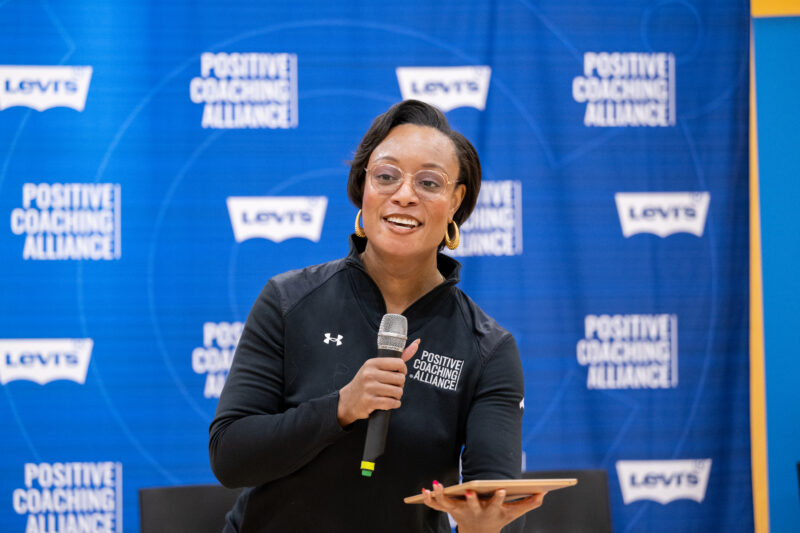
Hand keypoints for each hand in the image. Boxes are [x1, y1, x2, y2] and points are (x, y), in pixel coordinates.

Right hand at [337, 339, 419, 426]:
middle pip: (400, 379)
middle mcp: (369, 374)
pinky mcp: (370, 401)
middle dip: (400, 385)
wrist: (348, 400)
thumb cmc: (366, 382)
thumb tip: (417, 343)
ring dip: (397, 396)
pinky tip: (389, 402)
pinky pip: (392, 403)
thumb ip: (397, 357)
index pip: (399, 363)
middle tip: (392, 387)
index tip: (399, 374)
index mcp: (372, 363)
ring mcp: (369, 388)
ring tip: (390, 395)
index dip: (403, 371)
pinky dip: (394, 404)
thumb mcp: (376, 367)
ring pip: (398, 392)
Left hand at [422, 481, 545, 532]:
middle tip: (470, 490)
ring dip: (441, 496)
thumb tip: (544, 493)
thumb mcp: (513, 513)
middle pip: (471, 505)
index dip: (499, 498)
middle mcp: (474, 512)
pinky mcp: (448, 509)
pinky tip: (424, 490)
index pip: (496, 504)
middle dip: (471, 499)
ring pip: (448, 504)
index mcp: (491, 511)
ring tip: (435, 485)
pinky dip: (429, 499)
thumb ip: (528, 503)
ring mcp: (460, 511)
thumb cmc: (497, 517)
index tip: (501, 489)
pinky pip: (435, 506)